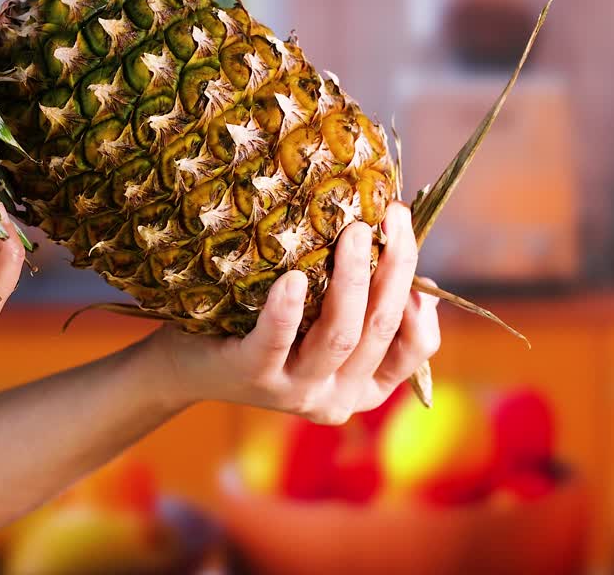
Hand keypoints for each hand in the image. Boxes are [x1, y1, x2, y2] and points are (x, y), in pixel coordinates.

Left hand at [151, 202, 439, 423]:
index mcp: (363, 386)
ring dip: (351, 279)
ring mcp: (296, 391)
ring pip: (340, 335)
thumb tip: (399, 248)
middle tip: (390, 217)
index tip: (413, 251)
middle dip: (393, 269)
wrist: (191, 367)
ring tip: (353, 231)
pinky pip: (277, 341)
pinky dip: (288, 309)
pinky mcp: (253, 376)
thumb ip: (359, 302)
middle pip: (379, 329)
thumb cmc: (264, 331)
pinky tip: (292, 279)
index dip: (423, 304)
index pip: (413, 350)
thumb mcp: (320, 325)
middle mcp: (337, 397)